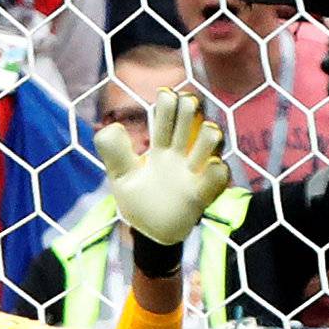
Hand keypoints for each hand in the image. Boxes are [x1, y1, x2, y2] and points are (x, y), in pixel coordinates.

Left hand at [96, 88, 228, 244]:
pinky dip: (215, 171)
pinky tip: (209, 166)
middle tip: (187, 102)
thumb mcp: (121, 177)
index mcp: (161, 148)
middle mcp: (181, 154)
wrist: (151, 233)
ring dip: (209, 136)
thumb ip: (113, 152)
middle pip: (192, 123)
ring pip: (211, 143)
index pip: (167, 119)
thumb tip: (111, 126)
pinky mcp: (202, 193)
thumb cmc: (140, 201)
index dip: (168, 105)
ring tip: (207, 131)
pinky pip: (218, 177)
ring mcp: (194, 172)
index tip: (165, 95)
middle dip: (191, 110)